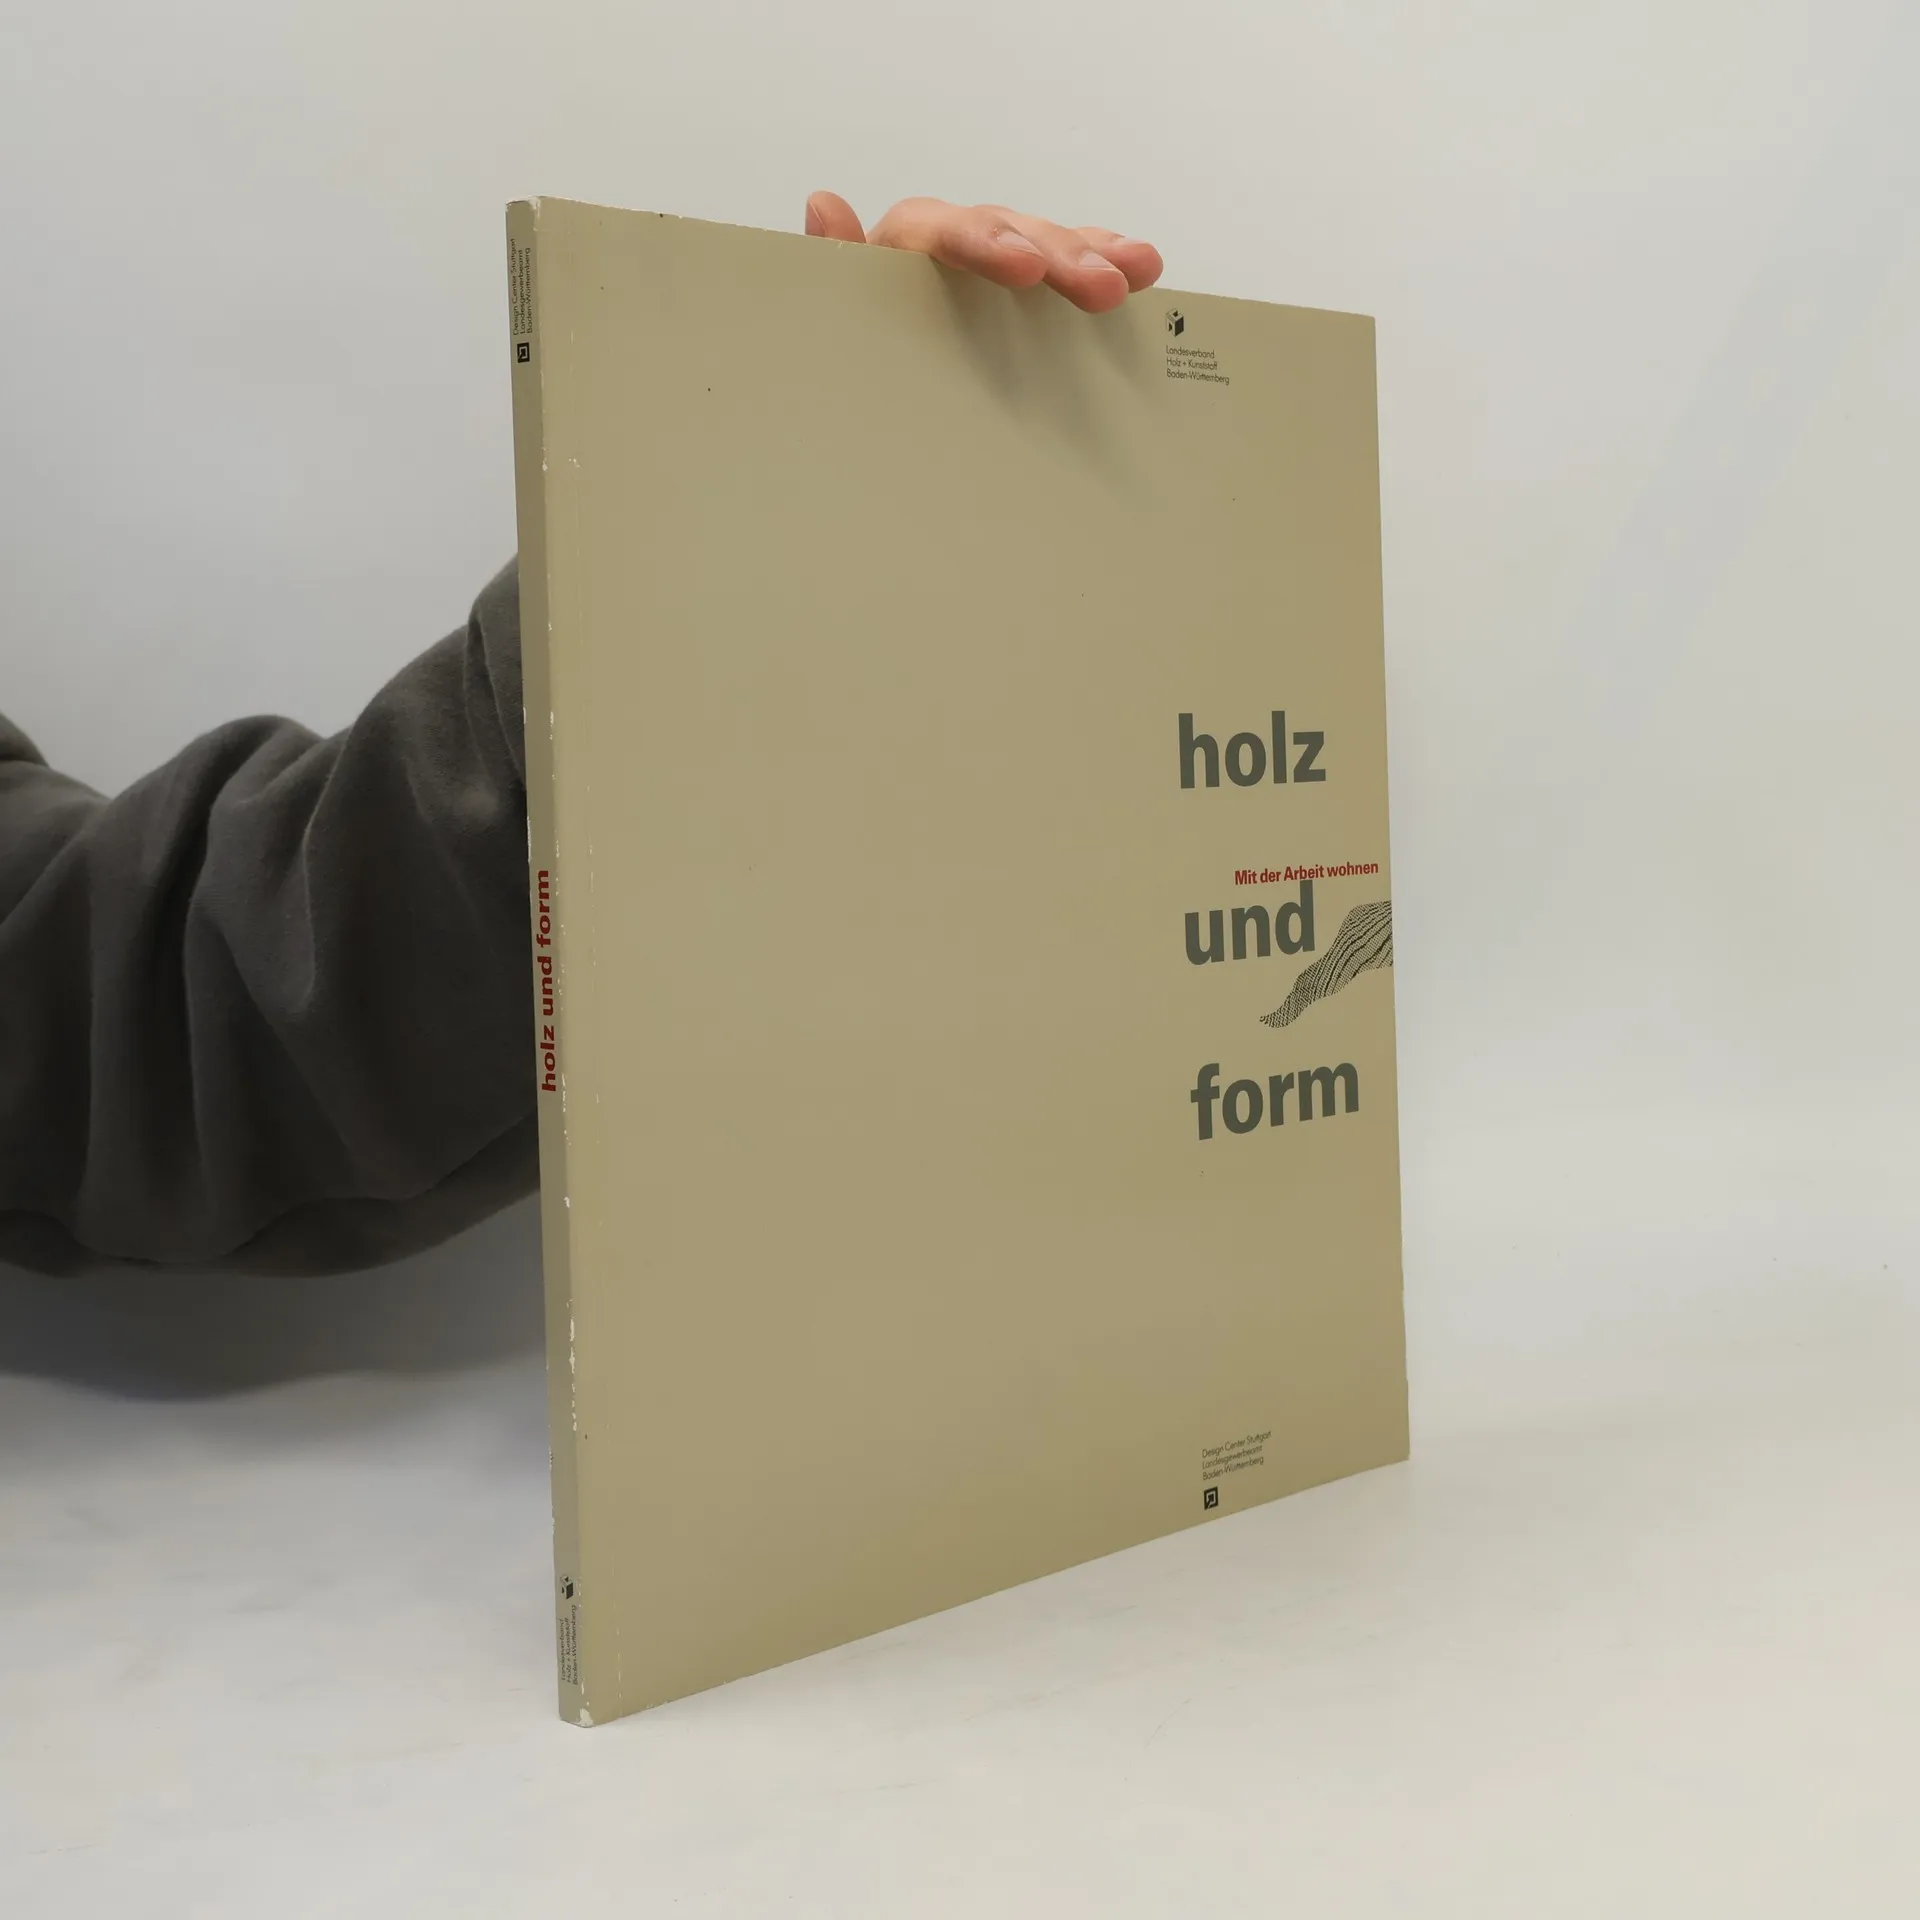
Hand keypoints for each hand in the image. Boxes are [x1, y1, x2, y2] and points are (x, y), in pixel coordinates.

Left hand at [804, 193, 1162, 314]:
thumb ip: (833, 267)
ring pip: (1044, 242)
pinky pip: (1064, 262)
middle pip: (1009, 232)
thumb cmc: (852, 348)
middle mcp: (952, 242)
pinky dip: (1100, 262)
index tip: (1027, 271)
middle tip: (1102, 289)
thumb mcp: (835, 315)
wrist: (861, 388)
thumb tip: (824, 205)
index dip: (987, 246)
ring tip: (1138, 271)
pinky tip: (1139, 266)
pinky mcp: (1020, 283)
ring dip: (1093, 256)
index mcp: (903, 247)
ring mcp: (991, 259)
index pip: (944, 230)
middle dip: (1059, 258)